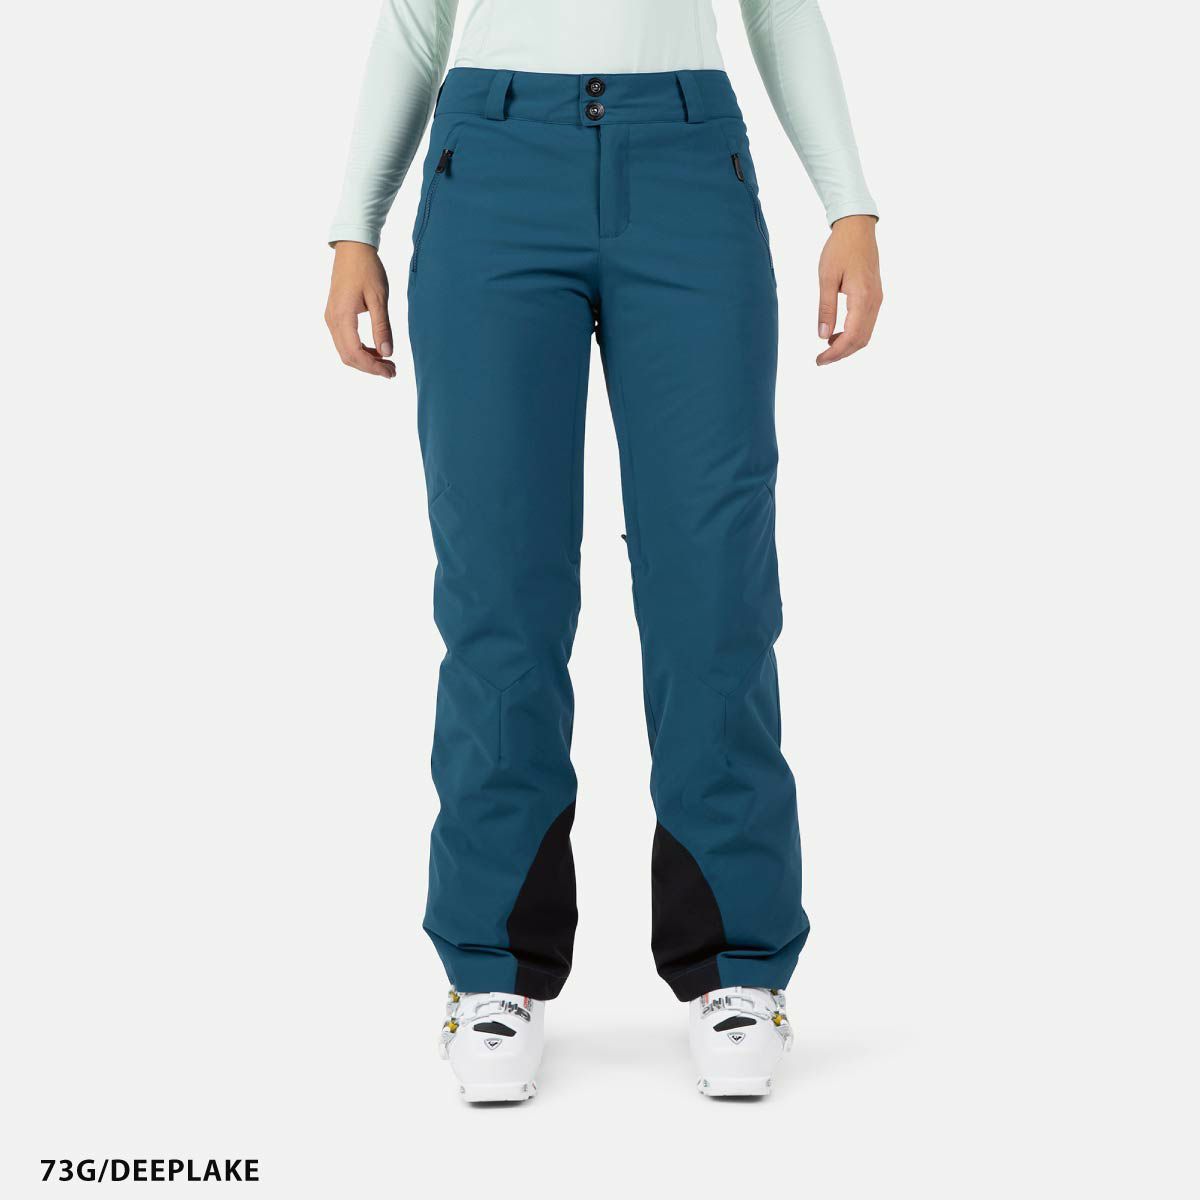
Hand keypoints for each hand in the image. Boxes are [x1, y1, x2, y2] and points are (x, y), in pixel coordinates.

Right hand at [325, 241, 396, 377]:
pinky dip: (360, 350)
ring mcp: (331, 318)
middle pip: (348, 356)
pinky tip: (376, 351)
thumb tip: (387, 352)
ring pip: (345, 351)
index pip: (355, 353)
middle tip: (392, 371)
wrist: (352, 248)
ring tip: (387, 363)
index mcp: (342, 316)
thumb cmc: (367, 269)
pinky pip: (344, 341)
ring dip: (365, 360)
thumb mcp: (379, 298)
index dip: (373, 367)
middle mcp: (332, 320)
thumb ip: (382, 326)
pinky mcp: (334, 315)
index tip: (391, 371)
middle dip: (370, 368)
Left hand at [816, 215, 882, 365]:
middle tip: (821, 360)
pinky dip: (853, 335)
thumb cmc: (840, 249)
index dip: (836, 353)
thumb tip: (823, 336)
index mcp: (863, 297)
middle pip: (861, 340)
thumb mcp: (826, 278)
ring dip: (847, 346)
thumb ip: (825, 308)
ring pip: (865, 334)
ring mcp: (877, 299)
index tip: (819, 361)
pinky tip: (836, 334)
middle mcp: (874, 301)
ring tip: (827, 349)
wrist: (858, 228)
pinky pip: (867, 324)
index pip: (852, 336)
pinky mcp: (875, 296)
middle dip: (841, 354)